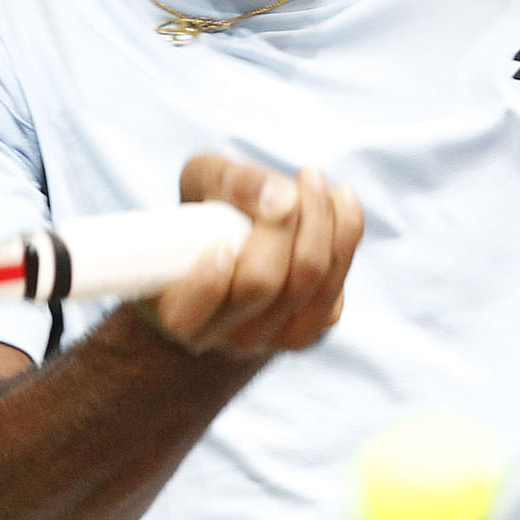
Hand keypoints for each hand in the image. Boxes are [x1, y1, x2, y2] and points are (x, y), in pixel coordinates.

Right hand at [141, 154, 363, 355]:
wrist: (237, 243)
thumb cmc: (210, 212)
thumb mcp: (203, 182)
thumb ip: (230, 183)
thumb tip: (282, 197)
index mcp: (174, 311)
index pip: (185, 315)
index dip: (207, 282)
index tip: (220, 241)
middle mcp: (217, 337)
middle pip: (261, 282)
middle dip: (280, 222)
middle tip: (285, 183)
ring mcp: (265, 341)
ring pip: (307, 283)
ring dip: (320, 220)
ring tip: (312, 178)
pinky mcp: (307, 333)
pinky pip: (336, 286)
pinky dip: (346, 236)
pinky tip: (341, 200)